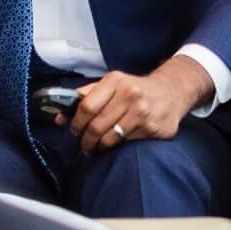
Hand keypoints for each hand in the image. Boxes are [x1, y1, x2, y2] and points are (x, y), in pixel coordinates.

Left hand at [66, 60, 208, 153]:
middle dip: (86, 140)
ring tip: (98, 147)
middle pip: (96, 126)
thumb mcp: (112, 84)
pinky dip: (117, 147)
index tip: (74, 131)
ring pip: (110, 139)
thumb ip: (86, 97)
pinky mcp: (153, 128)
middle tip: (85, 145)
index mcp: (116, 81)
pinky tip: (117, 144)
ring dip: (99, 147)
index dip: (76, 123)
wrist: (172, 91)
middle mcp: (130, 95)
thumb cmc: (135, 89)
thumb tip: (58, 115)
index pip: (86, 107)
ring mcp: (143, 112)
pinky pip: (126, 144)